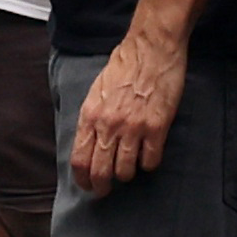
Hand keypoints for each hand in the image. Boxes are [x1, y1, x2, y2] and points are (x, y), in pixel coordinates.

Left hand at [70, 28, 184, 196]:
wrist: (152, 47)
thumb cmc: (124, 65)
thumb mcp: (97, 91)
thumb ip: (92, 118)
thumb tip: (89, 143)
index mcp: (91, 115)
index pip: (79, 160)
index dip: (82, 179)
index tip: (87, 185)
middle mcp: (109, 125)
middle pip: (99, 172)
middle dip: (101, 186)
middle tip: (105, 190)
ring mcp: (133, 128)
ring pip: (125, 171)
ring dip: (126, 175)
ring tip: (129, 169)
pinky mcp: (156, 127)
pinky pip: (150, 161)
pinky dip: (148, 164)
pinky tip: (148, 155)